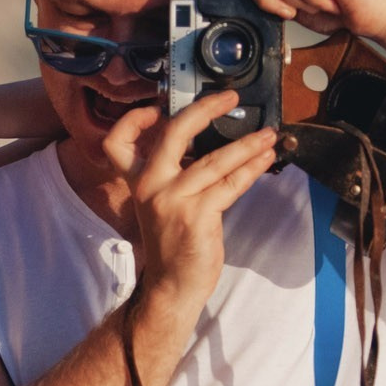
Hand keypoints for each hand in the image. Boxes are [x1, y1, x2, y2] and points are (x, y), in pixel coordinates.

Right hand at [103, 91, 277, 314]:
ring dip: (247, 145)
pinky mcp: (197, 216)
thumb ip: (174, 175)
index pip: (117, 143)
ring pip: (214, 160)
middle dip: (205, 109)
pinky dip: (251, 169)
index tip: (159, 107)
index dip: (134, 120)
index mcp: (139, 182)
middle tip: (230, 99)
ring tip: (269, 135)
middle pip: (173, 134)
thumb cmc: (173, 244)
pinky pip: (230, 184)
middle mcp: (151, 187)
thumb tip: (208, 142)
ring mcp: (173, 201)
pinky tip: (265, 160)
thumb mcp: (161, 204)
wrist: (173, 286)